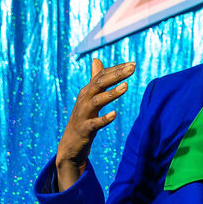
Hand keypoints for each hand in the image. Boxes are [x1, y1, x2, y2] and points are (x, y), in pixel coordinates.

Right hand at [55, 58, 135, 190]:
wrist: (70, 144)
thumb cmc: (83, 118)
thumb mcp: (88, 98)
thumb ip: (94, 79)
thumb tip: (96, 59)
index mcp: (87, 92)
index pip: (101, 75)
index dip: (116, 69)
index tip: (132, 64)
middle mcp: (84, 100)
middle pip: (99, 83)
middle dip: (116, 75)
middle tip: (132, 68)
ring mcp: (83, 115)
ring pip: (97, 101)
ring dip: (111, 93)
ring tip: (126, 86)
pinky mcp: (85, 130)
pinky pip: (94, 123)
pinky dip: (104, 119)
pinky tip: (114, 114)